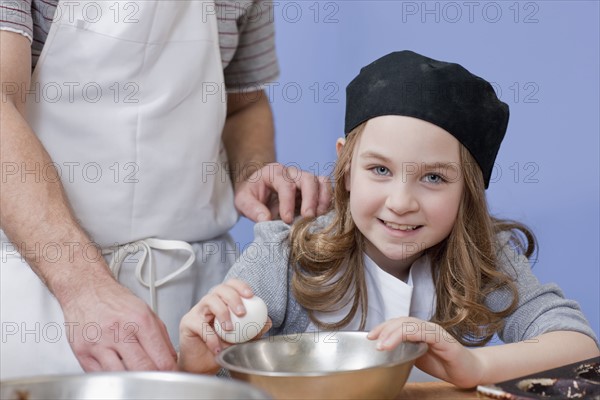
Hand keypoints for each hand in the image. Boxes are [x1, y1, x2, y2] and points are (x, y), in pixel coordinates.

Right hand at [61, 277, 176, 371]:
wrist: (86, 291)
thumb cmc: (116, 301)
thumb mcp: (146, 312)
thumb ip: (162, 338)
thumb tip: (172, 361)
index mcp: (140, 320)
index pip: (161, 358)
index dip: (170, 372)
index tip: (172, 376)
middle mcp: (119, 331)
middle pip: (143, 369)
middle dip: (154, 379)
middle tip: (158, 380)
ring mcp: (100, 344)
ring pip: (122, 377)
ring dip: (134, 381)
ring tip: (139, 378)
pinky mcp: (83, 354)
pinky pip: (102, 376)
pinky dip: (114, 379)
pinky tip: (120, 373)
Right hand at [178, 279, 271, 373]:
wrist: (202, 365)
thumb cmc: (221, 348)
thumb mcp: (240, 339)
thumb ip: (253, 330)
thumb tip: (268, 321)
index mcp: (222, 301)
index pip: (230, 285)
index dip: (240, 286)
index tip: (251, 295)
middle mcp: (208, 303)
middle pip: (220, 289)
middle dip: (233, 297)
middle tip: (242, 312)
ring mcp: (196, 311)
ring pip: (209, 301)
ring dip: (222, 313)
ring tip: (229, 329)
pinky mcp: (187, 323)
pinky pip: (200, 325)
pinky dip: (211, 337)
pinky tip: (217, 347)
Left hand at [234, 162, 330, 223]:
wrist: (258, 190)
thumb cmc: (251, 194)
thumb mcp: (242, 201)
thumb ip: (251, 209)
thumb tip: (265, 219)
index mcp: (274, 172)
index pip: (285, 184)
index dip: (287, 202)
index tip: (287, 219)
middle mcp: (292, 173)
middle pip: (307, 179)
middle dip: (310, 199)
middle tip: (308, 217)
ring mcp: (305, 179)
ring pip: (321, 181)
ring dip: (323, 199)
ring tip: (319, 216)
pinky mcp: (314, 188)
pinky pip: (326, 189)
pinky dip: (328, 201)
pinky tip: (323, 215)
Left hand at [368, 317, 484, 387]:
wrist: (469, 372)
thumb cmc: (444, 364)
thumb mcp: (417, 357)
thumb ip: (404, 351)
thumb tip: (384, 352)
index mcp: (419, 330)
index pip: (398, 323)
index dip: (383, 327)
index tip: (370, 336)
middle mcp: (426, 327)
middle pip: (401, 321)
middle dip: (384, 328)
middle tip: (372, 339)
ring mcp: (435, 331)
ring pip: (409, 324)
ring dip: (392, 333)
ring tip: (380, 344)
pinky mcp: (443, 339)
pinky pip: (423, 332)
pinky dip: (407, 335)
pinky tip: (397, 344)